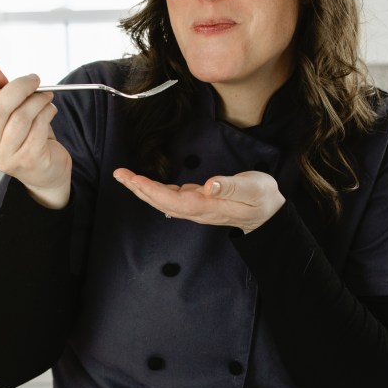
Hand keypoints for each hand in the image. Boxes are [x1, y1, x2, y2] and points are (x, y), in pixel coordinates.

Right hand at [0, 62, 71, 207]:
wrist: (44, 169)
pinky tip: (49, 109)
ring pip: (22, 117)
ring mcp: (7, 158)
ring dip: (37, 100)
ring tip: (45, 96)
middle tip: (33, 79)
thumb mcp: (7, 111)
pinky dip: (47, 112)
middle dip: (19, 88)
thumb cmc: (22, 136)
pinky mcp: (29, 160)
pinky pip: (38, 127)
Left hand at [113, 168, 284, 233]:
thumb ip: (232, 186)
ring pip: (163, 200)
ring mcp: (195, 206)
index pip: (173, 201)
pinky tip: (144, 185)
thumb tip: (211, 184)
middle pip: (161, 202)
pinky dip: (154, 190)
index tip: (135, 179)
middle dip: (138, 189)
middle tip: (119, 174)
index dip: (152, 191)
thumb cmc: (262, 198)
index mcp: (207, 205)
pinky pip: (170, 198)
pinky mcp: (197, 201)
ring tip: (125, 176)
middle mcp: (197, 209)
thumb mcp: (253, 189)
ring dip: (142, 189)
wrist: (268, 214)